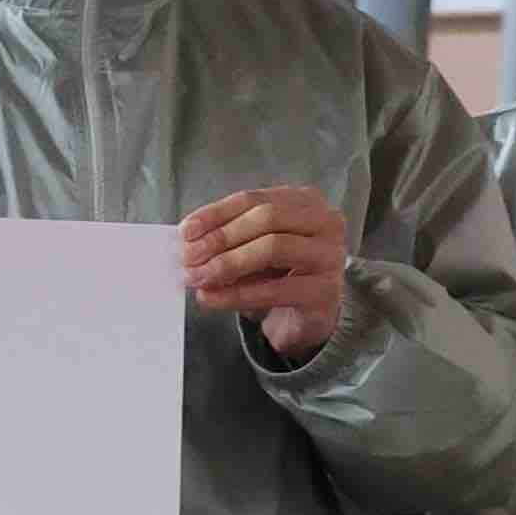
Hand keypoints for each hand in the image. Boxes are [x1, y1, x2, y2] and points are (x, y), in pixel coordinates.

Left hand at [180, 184, 350, 358]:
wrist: (309, 315)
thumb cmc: (279, 274)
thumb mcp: (252, 248)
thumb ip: (228, 239)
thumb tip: (189, 242)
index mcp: (304, 201)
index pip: (253, 199)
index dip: (216, 214)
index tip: (185, 231)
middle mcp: (324, 222)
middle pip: (267, 218)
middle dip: (222, 237)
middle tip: (189, 257)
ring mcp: (329, 255)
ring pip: (274, 247)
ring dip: (228, 263)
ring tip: (198, 277)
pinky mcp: (325, 291)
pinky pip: (275, 289)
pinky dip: (238, 294)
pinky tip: (212, 298)